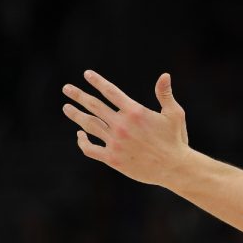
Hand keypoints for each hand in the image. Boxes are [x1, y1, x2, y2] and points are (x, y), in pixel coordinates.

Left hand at [61, 70, 190, 185]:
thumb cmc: (176, 139)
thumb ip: (165, 94)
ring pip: (88, 125)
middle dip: (78, 95)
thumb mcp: (174, 114)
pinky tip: (79, 135)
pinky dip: (82, 141)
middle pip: (94, 106)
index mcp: (135, 112)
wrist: (174, 167)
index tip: (87, 74)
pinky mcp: (112, 158)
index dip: (97, 81)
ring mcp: (115, 142)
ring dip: (76, 115)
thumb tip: (165, 75)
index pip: (111, 92)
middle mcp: (122, 125)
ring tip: (67, 108)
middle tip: (67, 88)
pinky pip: (90, 148)